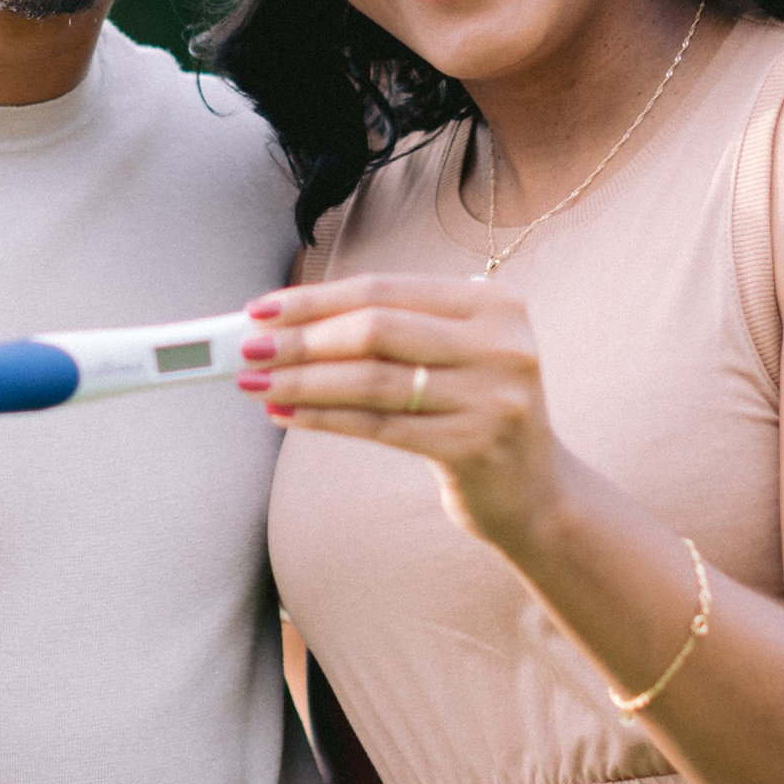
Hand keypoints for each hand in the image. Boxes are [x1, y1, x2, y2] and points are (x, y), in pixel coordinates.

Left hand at [243, 274, 566, 558]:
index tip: (262, 309)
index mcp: (495, 305)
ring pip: (372, 381)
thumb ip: (395, 330)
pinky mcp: (473, 446)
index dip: (317, 298)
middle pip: (377, 330)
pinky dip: (324, 418)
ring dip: (302, 381)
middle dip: (302, 339)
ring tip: (254, 384)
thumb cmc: (474, 412)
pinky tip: (286, 413)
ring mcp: (492, 397)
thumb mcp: (456, 356)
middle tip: (247, 349)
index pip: (386, 289)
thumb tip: (290, 321)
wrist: (535, 493)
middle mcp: (501, 345)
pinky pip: (379, 426)